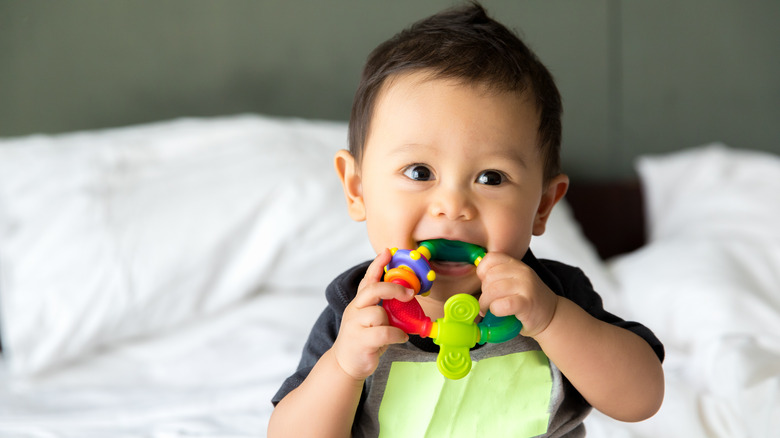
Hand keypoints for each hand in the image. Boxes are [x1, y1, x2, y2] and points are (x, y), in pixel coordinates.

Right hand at [332, 249, 413, 380]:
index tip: (387, 252)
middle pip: (373, 290)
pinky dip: (397, 335)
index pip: (367, 279)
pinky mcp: (360, 341)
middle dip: (393, 288)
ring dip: (394, 322)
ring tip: (398, 331)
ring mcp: (355, 325)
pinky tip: (400, 338)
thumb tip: (406, 297)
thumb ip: (383, 307)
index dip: (377, 265)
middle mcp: (355, 310)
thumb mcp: (371, 320)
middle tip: (409, 293)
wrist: (345, 364)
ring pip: (379, 314)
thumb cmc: (364, 340)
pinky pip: (384, 332)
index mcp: (359, 303)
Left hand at [476, 252, 558, 337]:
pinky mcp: (527, 303)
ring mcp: (526, 287)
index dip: (482, 272)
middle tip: (487, 303)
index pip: (490, 258)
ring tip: (489, 310)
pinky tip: (499, 313)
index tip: (485, 285)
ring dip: (486, 304)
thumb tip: (472, 280)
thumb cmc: (527, 300)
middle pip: (489, 276)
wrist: (551, 315)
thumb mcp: (513, 282)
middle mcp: (522, 272)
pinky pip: (503, 304)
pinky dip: (496, 310)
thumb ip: (497, 277)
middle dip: (483, 292)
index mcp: (516, 265)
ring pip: (493, 291)